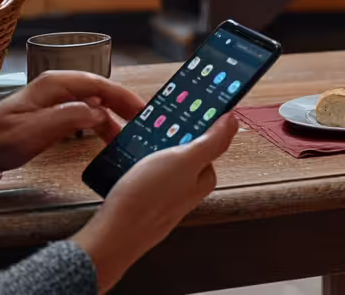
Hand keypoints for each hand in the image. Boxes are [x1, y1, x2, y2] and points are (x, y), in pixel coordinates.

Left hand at [0, 71, 145, 172]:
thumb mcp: (34, 132)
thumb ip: (69, 118)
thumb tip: (99, 112)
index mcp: (54, 85)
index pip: (99, 84)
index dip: (122, 96)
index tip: (140, 111)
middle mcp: (58, 87)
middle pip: (100, 92)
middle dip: (122, 105)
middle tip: (141, 123)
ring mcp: (55, 99)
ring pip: (93, 104)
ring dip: (111, 118)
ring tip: (125, 137)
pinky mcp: (53, 113)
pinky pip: (83, 114)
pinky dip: (97, 124)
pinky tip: (104, 138)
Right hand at [72, 114, 238, 292]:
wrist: (110, 236)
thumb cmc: (147, 201)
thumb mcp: (185, 161)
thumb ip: (212, 142)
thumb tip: (233, 121)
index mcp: (203, 177)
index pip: (207, 141)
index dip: (196, 123)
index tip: (185, 108)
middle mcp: (186, 188)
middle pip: (182, 150)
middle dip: (169, 135)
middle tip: (154, 125)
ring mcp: (164, 196)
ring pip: (160, 160)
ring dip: (149, 147)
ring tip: (135, 141)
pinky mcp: (144, 200)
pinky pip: (142, 173)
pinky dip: (134, 162)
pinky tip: (124, 160)